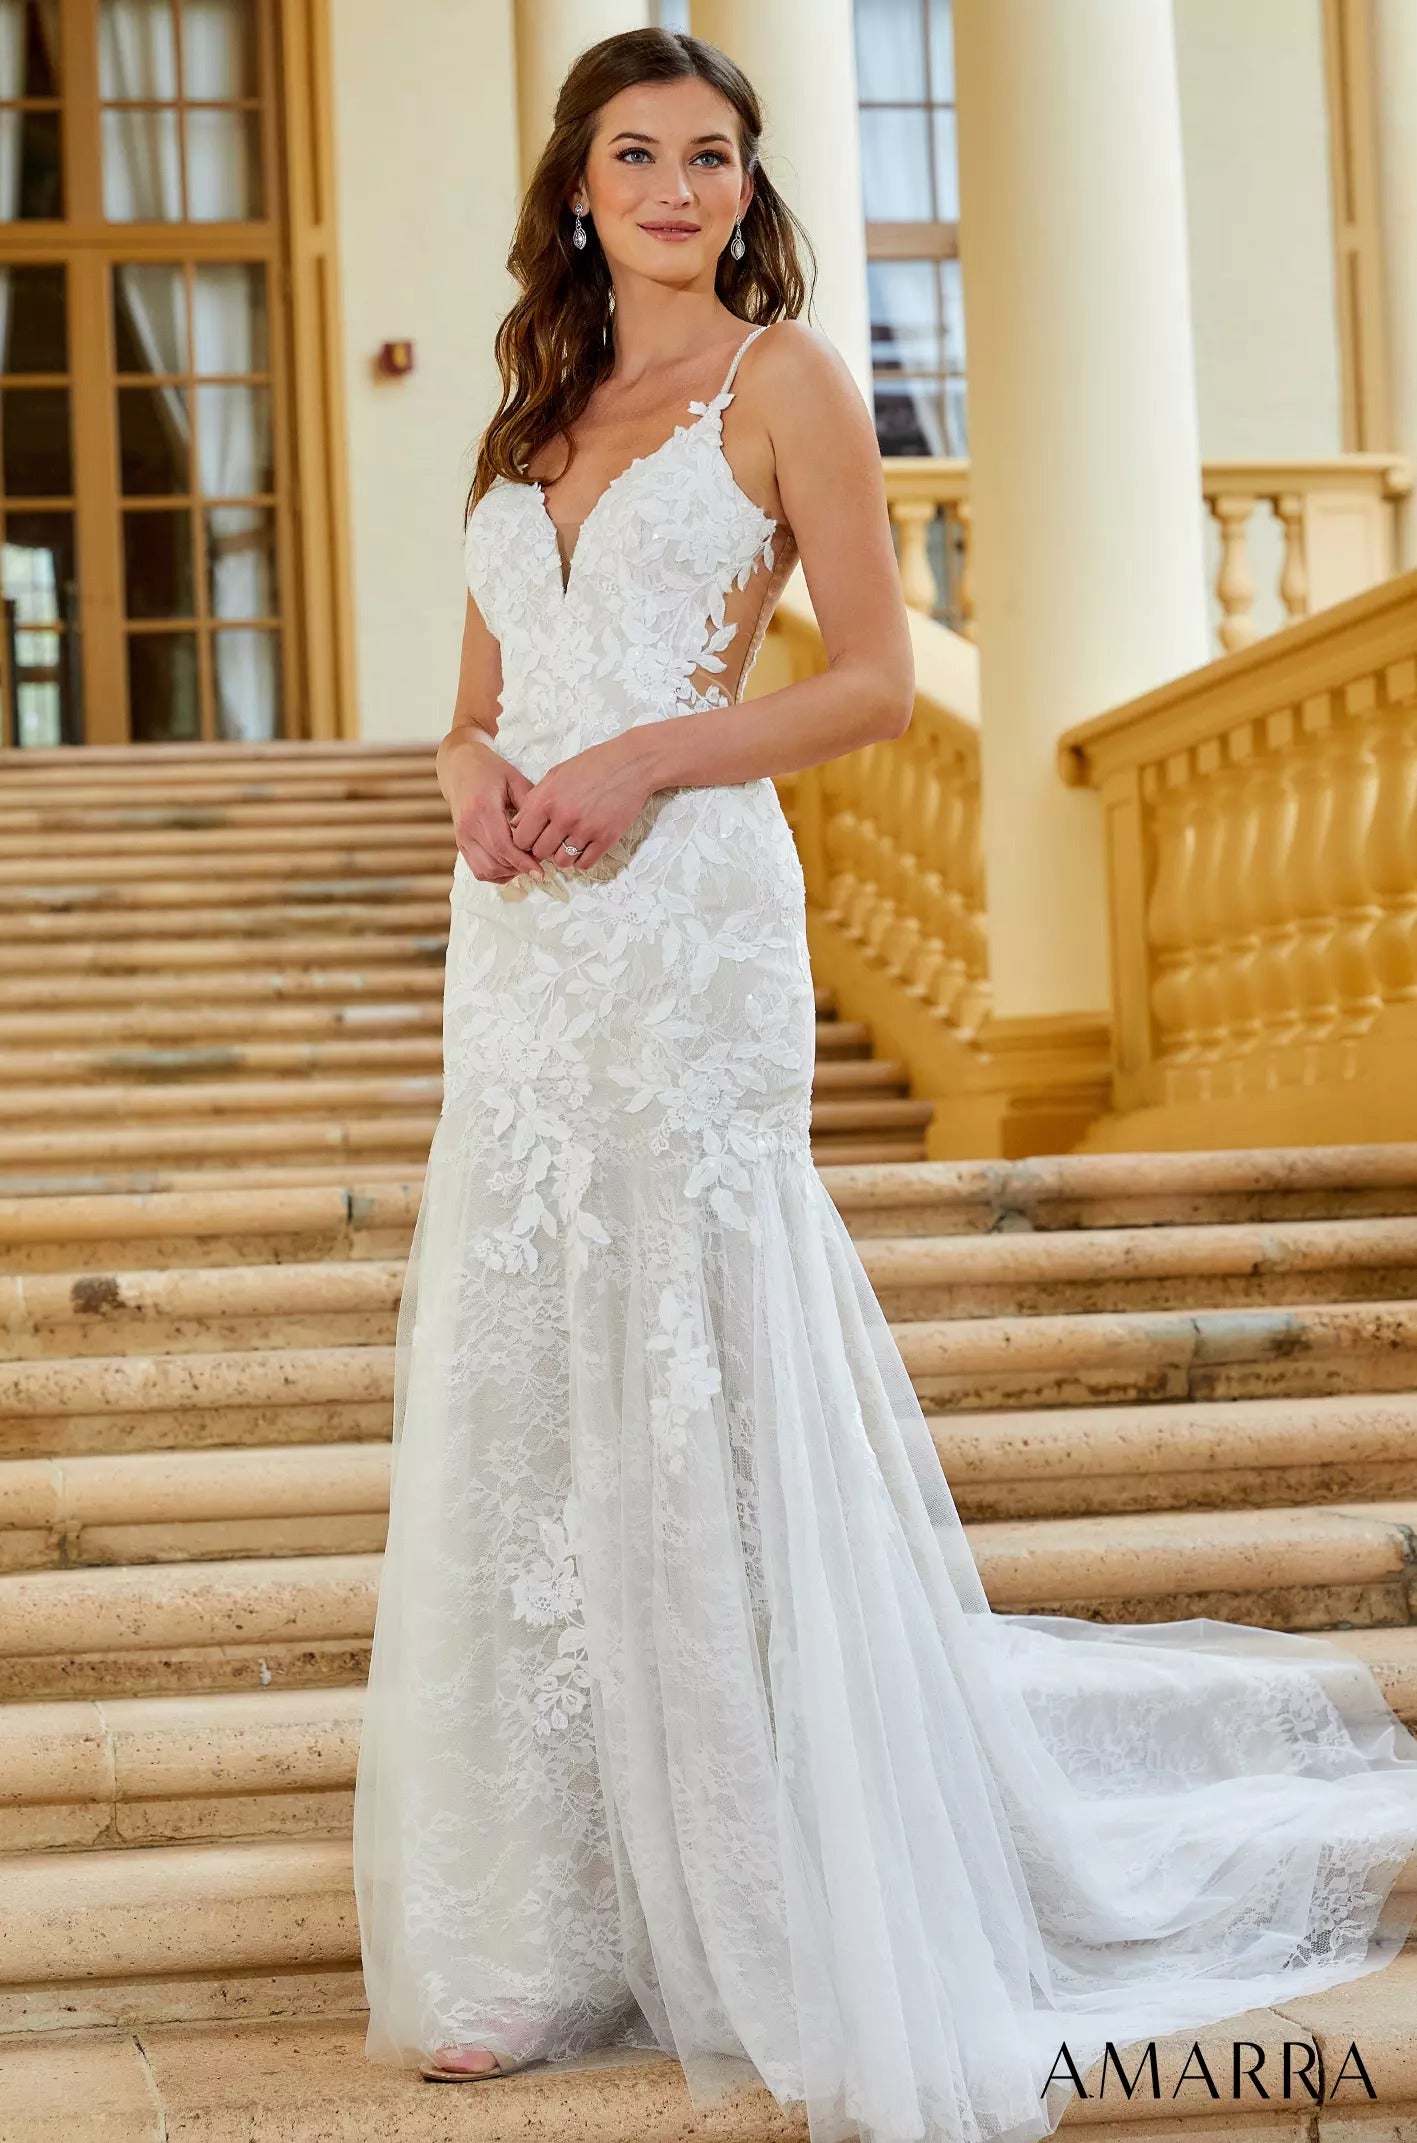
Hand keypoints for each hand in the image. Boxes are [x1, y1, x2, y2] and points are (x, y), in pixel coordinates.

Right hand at [441, 730, 544, 882]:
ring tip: (524, 864)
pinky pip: (478, 870)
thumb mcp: (514, 780)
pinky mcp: (460, 843)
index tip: (541, 871)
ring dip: (508, 873)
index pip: (503, 846)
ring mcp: (462, 837)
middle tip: (537, 865)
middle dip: (519, 868)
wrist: (460, 767)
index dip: (523, 862)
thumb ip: (529, 806)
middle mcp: (469, 826)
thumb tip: (545, 832)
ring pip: (485, 871)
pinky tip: (510, 865)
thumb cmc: (490, 770)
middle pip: (496, 862)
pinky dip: (496, 873)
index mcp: (483, 808)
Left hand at [508, 733, 655, 872]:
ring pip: (562, 862)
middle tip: (551, 840)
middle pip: (540, 853)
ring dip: (562, 856)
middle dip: (542, 849)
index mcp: (547, 800)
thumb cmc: (592, 765)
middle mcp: (564, 818)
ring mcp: (586, 830)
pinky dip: (581, 859)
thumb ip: (534, 799)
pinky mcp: (606, 838)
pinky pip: (585, 863)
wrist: (631, 764)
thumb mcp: (555, 774)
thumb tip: (517, 824)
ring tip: (568, 843)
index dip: (523, 841)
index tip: (531, 838)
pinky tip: (583, 847)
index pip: (521, 838)